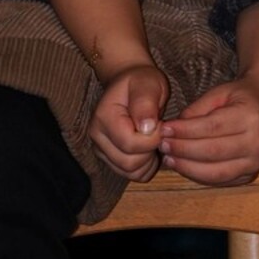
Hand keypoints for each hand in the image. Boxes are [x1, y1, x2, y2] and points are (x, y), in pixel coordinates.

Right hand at [90, 63, 168, 180]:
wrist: (131, 85)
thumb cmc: (141, 83)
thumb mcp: (148, 83)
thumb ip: (146, 103)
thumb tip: (147, 127)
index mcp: (104, 117)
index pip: (129, 143)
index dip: (152, 139)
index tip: (161, 124)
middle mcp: (97, 137)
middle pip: (128, 162)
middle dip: (151, 151)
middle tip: (159, 132)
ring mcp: (102, 150)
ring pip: (130, 172)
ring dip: (149, 160)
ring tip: (154, 139)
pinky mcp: (110, 159)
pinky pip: (132, 175)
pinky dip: (146, 167)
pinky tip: (150, 150)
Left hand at [158, 75, 258, 185]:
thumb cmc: (240, 98)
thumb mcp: (219, 93)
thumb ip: (196, 110)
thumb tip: (171, 130)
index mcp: (250, 117)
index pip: (212, 127)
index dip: (185, 131)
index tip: (165, 129)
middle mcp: (257, 142)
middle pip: (212, 151)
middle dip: (183, 150)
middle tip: (162, 145)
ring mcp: (256, 162)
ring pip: (215, 172)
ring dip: (187, 167)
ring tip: (169, 158)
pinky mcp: (251, 174)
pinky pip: (220, 180)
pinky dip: (198, 176)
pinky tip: (183, 166)